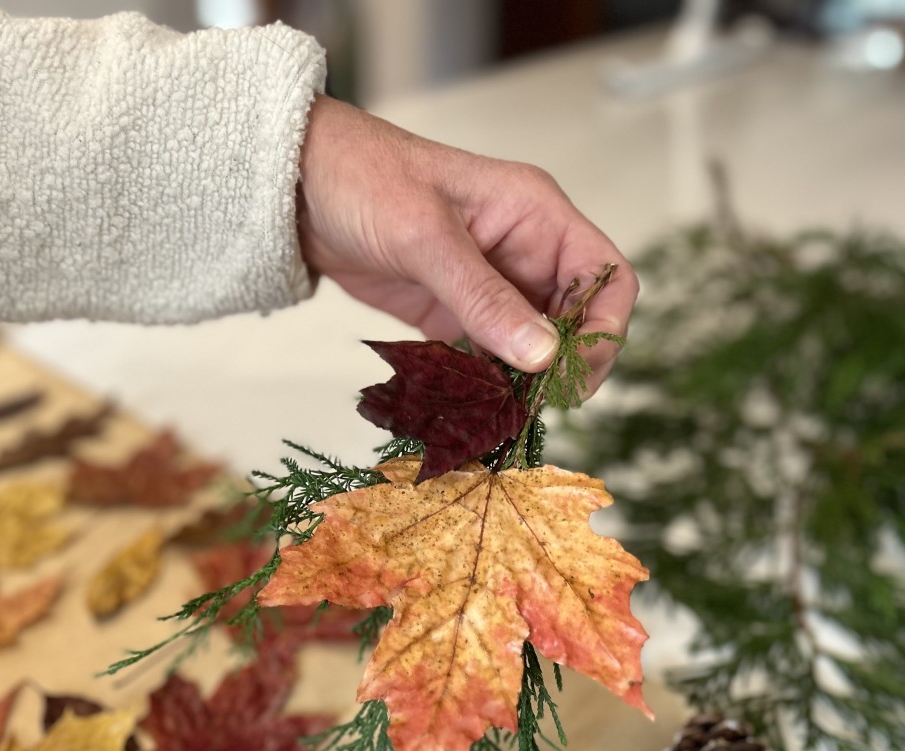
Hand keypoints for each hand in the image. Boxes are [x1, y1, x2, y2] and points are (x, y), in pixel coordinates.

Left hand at [296, 95, 636, 391]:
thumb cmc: (363, 178)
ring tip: (495, 416)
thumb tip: (542, 356)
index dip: (604, 330)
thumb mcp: (426, 236)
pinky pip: (487, 359)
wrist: (297, 183)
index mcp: (538, 216)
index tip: (572, 374)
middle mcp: (526, 252)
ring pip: (533, 349)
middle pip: (576, 323)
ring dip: (521, 385)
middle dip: (561, 369)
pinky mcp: (455, 314)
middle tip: (528, 406)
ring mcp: (491, 286)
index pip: (607, 277)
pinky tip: (467, 409)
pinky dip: (484, 386)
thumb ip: (483, 297)